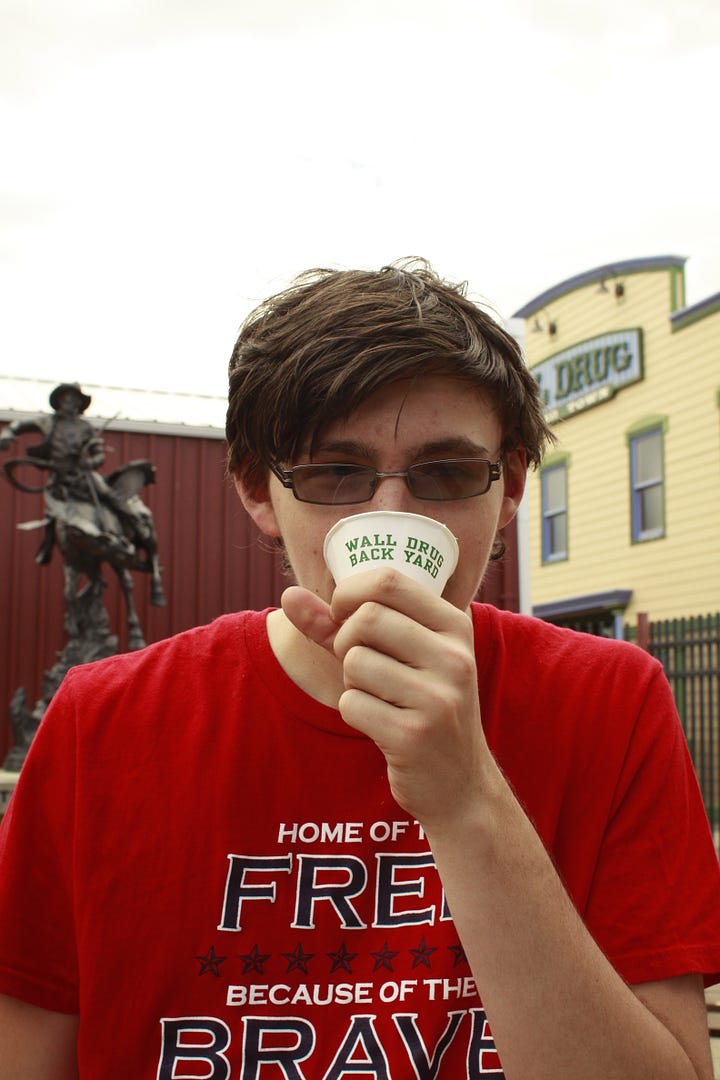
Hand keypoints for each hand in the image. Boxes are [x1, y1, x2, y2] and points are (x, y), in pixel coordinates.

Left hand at [282, 570, 489, 833]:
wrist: (461, 782)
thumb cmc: (420, 706)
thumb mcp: (399, 658)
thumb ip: (341, 625)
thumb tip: (288, 596)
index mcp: (456, 627)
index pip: (389, 581)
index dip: (350, 593)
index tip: (344, 616)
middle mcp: (454, 657)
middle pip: (366, 618)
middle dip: (346, 641)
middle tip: (361, 666)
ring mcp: (438, 697)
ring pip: (355, 661)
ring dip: (352, 682)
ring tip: (379, 698)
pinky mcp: (414, 735)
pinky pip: (351, 704)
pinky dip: (354, 712)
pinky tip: (381, 724)